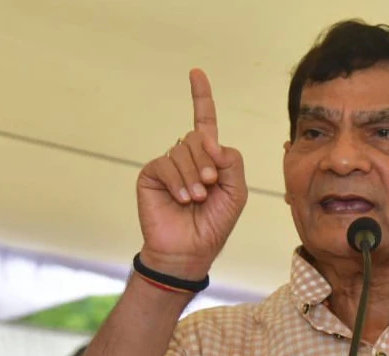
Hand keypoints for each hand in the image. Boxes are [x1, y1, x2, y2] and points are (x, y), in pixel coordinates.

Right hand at [136, 68, 247, 279]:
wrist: (190, 249)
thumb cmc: (214, 223)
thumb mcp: (236, 192)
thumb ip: (231, 161)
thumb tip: (209, 140)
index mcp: (208, 158)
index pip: (204, 121)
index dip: (201, 97)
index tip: (196, 73)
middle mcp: (186, 157)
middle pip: (199, 138)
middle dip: (209, 163)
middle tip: (210, 187)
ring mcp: (168, 164)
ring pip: (184, 151)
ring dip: (194, 176)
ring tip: (196, 199)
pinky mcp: (151, 174)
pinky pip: (166, 163)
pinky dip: (178, 181)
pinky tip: (183, 198)